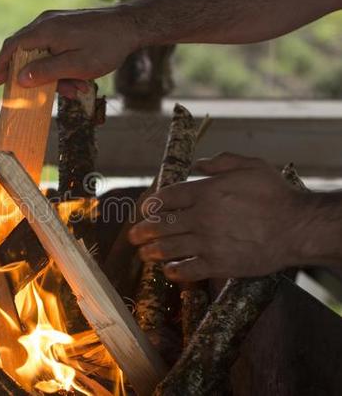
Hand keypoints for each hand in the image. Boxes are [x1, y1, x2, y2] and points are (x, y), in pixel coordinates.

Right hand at [0, 6, 139, 97]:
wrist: (130, 26)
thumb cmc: (105, 47)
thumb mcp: (76, 66)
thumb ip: (46, 72)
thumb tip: (20, 78)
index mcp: (45, 31)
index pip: (12, 47)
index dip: (3, 66)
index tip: (1, 83)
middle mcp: (46, 23)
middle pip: (27, 52)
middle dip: (39, 77)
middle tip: (58, 93)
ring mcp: (56, 23)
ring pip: (43, 53)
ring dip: (56, 75)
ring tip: (79, 88)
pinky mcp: (65, 26)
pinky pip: (55, 49)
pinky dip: (62, 65)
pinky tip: (80, 78)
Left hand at [128, 153, 312, 281]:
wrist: (298, 228)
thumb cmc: (276, 195)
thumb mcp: (250, 166)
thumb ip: (221, 161)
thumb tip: (197, 163)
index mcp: (205, 192)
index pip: (165, 198)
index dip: (150, 204)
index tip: (145, 210)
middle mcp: (201, 217)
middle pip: (160, 225)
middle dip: (142, 231)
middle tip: (134, 235)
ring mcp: (208, 242)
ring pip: (168, 248)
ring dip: (151, 252)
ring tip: (144, 254)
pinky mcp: (218, 264)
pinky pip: (188, 270)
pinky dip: (174, 271)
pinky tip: (168, 271)